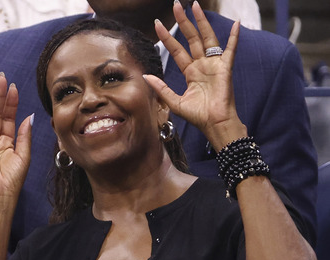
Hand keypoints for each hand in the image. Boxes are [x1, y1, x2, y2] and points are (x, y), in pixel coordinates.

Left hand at [143, 2, 247, 149]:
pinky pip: (230, 50)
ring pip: (207, 38)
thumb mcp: (174, 101)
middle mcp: (202, 65)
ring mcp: (214, 65)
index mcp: (190, 72)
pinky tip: (237, 24)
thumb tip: (146, 76)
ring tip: (195, 6)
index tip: (158, 23)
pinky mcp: (225, 69)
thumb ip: (160, 88)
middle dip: (183, 22)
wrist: (213, 124)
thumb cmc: (197, 115)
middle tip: (177, 5)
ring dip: (202, 22)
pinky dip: (234, 38)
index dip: (167, 36)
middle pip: (191, 38)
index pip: (176, 49)